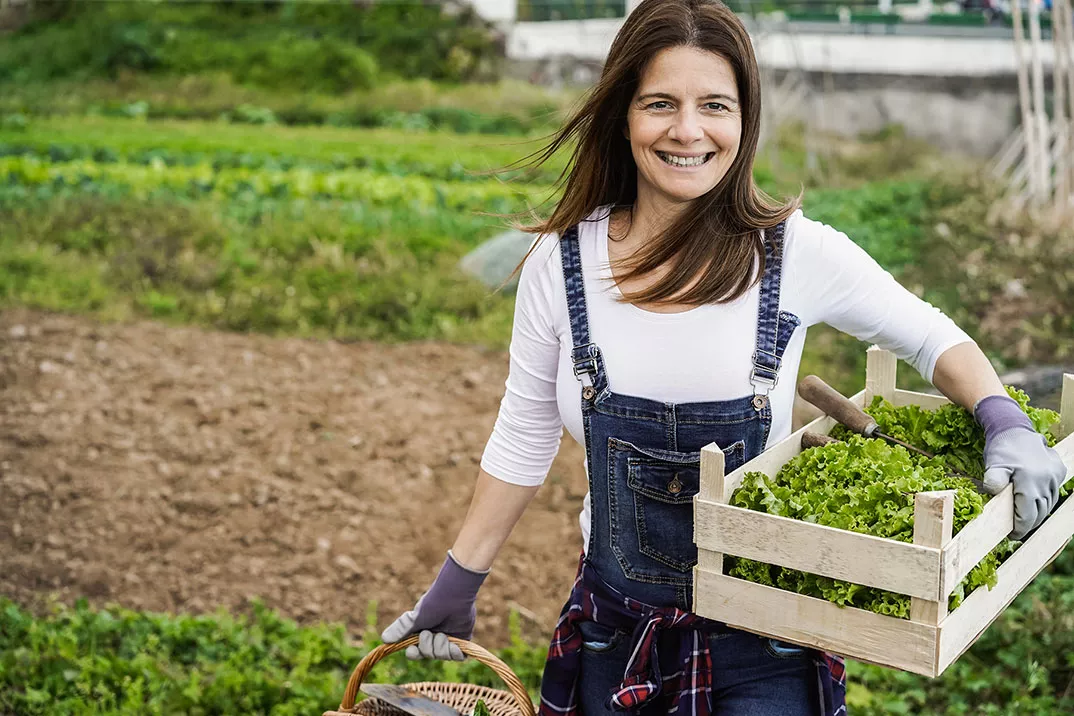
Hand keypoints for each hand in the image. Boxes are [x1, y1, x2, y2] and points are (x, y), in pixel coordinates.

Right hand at [380, 550, 488, 660]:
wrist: (453, 596)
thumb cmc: (432, 604)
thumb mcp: (413, 618)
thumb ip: (400, 629)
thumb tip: (384, 639)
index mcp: (421, 633)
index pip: (415, 652)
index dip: (414, 654)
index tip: (412, 649)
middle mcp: (435, 638)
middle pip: (428, 655)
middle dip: (428, 647)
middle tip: (429, 633)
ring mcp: (448, 640)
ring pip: (442, 656)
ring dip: (441, 646)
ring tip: (443, 634)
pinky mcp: (462, 640)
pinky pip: (458, 657)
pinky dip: (455, 652)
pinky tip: (453, 643)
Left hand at [976, 395, 1067, 539]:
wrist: (1013, 428)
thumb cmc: (1001, 448)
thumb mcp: (993, 465)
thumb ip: (993, 480)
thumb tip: (993, 493)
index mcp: (1030, 481)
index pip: (1028, 514)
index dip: (1020, 528)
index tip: (1012, 535)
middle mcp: (1046, 480)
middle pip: (1040, 511)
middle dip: (1029, 523)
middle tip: (1017, 530)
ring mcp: (1055, 475)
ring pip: (1049, 503)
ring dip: (1038, 513)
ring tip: (1025, 519)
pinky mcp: (1059, 470)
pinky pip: (1053, 492)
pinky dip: (1045, 501)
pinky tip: (1035, 505)